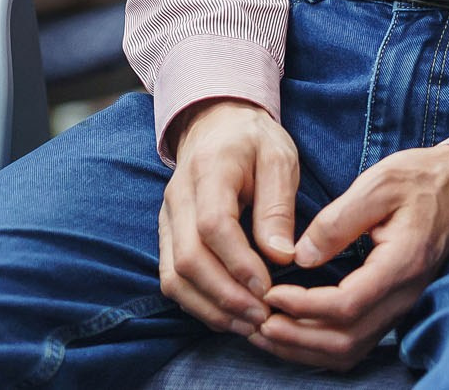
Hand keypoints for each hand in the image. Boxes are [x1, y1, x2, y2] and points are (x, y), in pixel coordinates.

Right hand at [159, 99, 301, 334]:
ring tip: (248, 325)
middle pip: (188, 258)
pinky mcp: (167, 236)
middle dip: (226, 296)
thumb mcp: (279, 159)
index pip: (213, 225)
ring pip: (174, 276)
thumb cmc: (253, 141)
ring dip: (210, 308)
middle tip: (263, 316)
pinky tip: (229, 316)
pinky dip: (198, 304)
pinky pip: (172, 279)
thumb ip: (278, 207)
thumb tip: (281, 257)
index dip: (239, 263)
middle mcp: (178, 196)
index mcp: (209, 169)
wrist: (216, 124)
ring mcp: (167, 218)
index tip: (269, 287)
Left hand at [251, 144, 448, 369]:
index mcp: (401, 264)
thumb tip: (301, 257)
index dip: (304, 307)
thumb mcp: (378, 183)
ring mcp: (401, 305)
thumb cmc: (419, 178)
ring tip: (266, 332)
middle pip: (346, 341)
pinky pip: (357, 341)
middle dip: (297, 338)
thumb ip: (338, 221)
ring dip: (305, 348)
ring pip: (351, 349)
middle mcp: (404, 295)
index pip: (348, 305)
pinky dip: (320, 345)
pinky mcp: (393, 305)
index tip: (271, 292)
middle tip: (257, 322)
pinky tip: (293, 331)